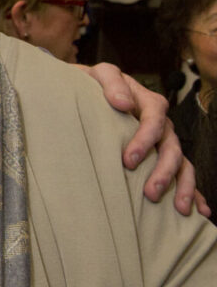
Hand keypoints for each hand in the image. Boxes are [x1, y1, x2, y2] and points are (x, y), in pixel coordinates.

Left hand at [80, 62, 209, 216]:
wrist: (89, 91)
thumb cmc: (94, 84)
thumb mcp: (99, 75)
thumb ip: (111, 83)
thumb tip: (124, 103)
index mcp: (149, 103)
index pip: (155, 121)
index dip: (145, 141)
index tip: (129, 160)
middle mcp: (162, 124)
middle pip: (172, 148)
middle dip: (164, 172)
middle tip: (150, 193)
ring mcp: (164, 141)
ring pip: (182, 164)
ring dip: (183, 186)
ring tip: (179, 209)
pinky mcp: (161, 155)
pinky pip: (183, 174)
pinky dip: (194, 192)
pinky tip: (199, 211)